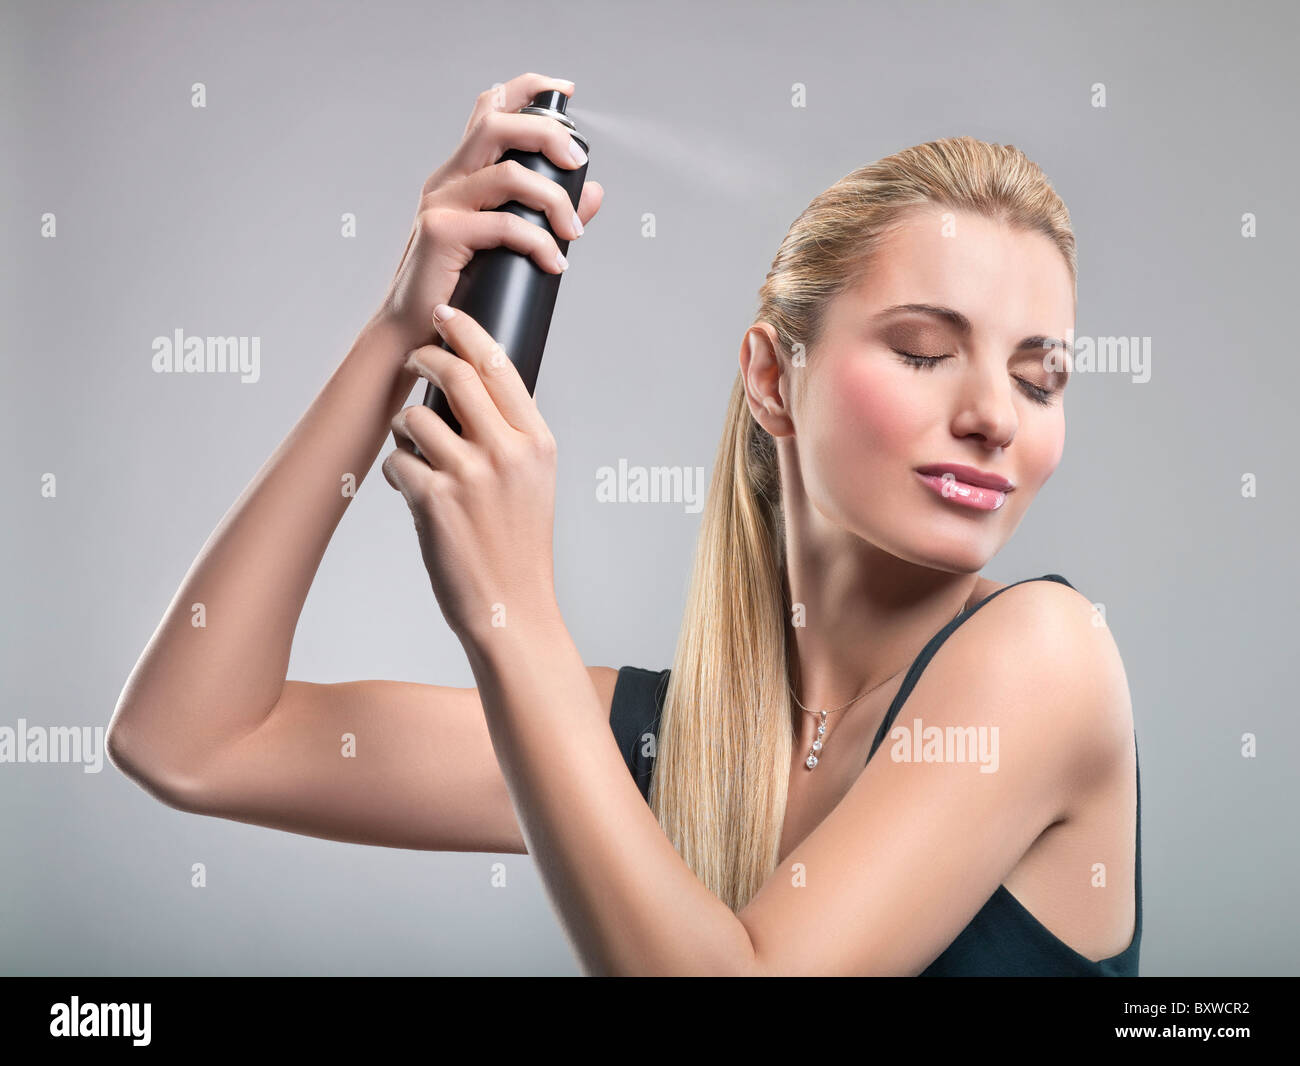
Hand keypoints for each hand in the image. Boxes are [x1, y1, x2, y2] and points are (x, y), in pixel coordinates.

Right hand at [375, 71, 604, 351]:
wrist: (416, 333)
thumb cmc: (461, 288)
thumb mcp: (509, 245)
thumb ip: (550, 214)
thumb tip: (595, 193)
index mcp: (461, 174)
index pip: (489, 112)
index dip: (526, 90)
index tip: (566, 90)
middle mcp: (448, 180)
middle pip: (497, 126)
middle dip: (547, 134)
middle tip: (578, 160)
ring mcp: (442, 203)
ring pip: (509, 175)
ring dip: (554, 199)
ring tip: (572, 232)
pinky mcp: (442, 233)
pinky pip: (505, 225)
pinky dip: (540, 242)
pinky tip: (554, 263)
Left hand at [382, 304, 559, 646]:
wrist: (512, 607)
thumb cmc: (519, 544)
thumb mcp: (535, 480)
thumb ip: (513, 434)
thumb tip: (475, 384)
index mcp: (536, 442)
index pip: (499, 364)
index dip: (467, 331)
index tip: (446, 314)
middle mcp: (507, 452)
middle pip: (455, 373)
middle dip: (425, 356)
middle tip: (414, 356)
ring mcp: (470, 475)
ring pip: (415, 415)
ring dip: (404, 425)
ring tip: (414, 447)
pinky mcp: (434, 500)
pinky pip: (397, 460)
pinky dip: (398, 470)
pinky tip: (412, 488)